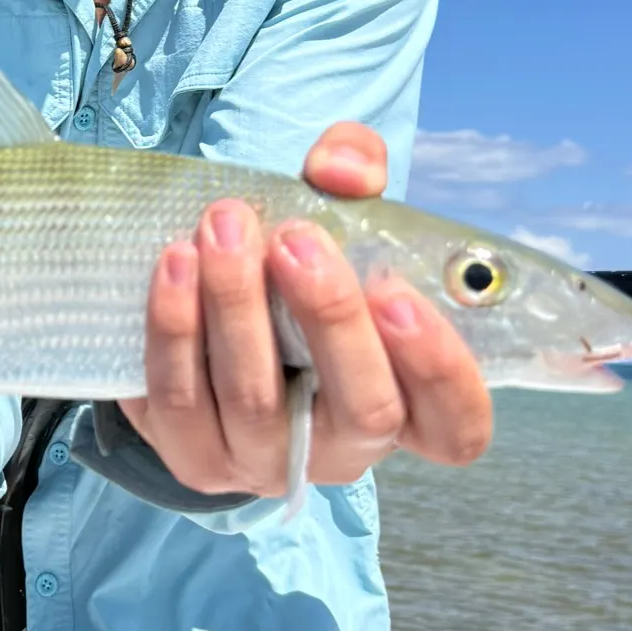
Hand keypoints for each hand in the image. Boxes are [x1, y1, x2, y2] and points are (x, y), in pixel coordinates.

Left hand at [118, 122, 492, 496]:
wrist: (209, 330)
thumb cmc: (300, 279)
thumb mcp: (340, 222)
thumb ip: (356, 176)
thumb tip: (340, 166)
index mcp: (408, 410)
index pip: (457, 428)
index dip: (439, 369)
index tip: (398, 293)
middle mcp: (343, 452)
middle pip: (362, 411)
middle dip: (330, 317)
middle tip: (296, 238)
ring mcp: (265, 463)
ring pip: (255, 402)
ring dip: (237, 307)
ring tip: (223, 228)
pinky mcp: (194, 458)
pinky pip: (179, 402)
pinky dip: (174, 329)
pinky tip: (174, 263)